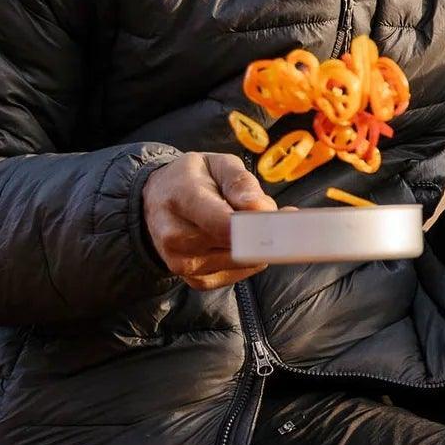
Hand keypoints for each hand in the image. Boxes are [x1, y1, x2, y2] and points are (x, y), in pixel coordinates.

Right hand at [141, 152, 278, 289]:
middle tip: (274, 212)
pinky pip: (240, 273)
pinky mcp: (196, 281)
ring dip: (258, 244)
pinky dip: (249, 257)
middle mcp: (176, 237)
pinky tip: (241, 239)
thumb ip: (241, 182)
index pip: (225, 223)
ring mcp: (183, 264)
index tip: (288, 219)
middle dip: (265, 230)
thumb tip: (262, 210)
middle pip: (238, 245)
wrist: (156, 202)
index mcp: (181, 198)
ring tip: (247, 222)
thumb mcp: (217, 163)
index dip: (260, 226)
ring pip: (245, 261)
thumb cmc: (193, 178)